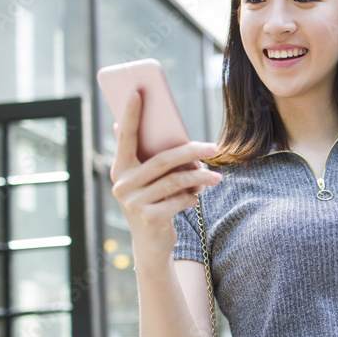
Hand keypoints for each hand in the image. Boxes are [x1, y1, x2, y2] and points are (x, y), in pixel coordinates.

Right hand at [109, 91, 222, 260]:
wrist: (151, 245)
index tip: (139, 90)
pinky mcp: (148, 218)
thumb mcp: (149, 182)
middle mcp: (122, 183)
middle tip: (214, 146)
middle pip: (162, 160)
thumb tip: (169, 132)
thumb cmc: (154, 203)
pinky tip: (195, 198)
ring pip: (175, 181)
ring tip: (217, 176)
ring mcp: (133, 202)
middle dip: (191, 151)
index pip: (126, 136)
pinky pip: (179, 200)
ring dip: (200, 176)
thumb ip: (152, 159)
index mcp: (120, 169)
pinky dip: (192, 197)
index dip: (132, 114)